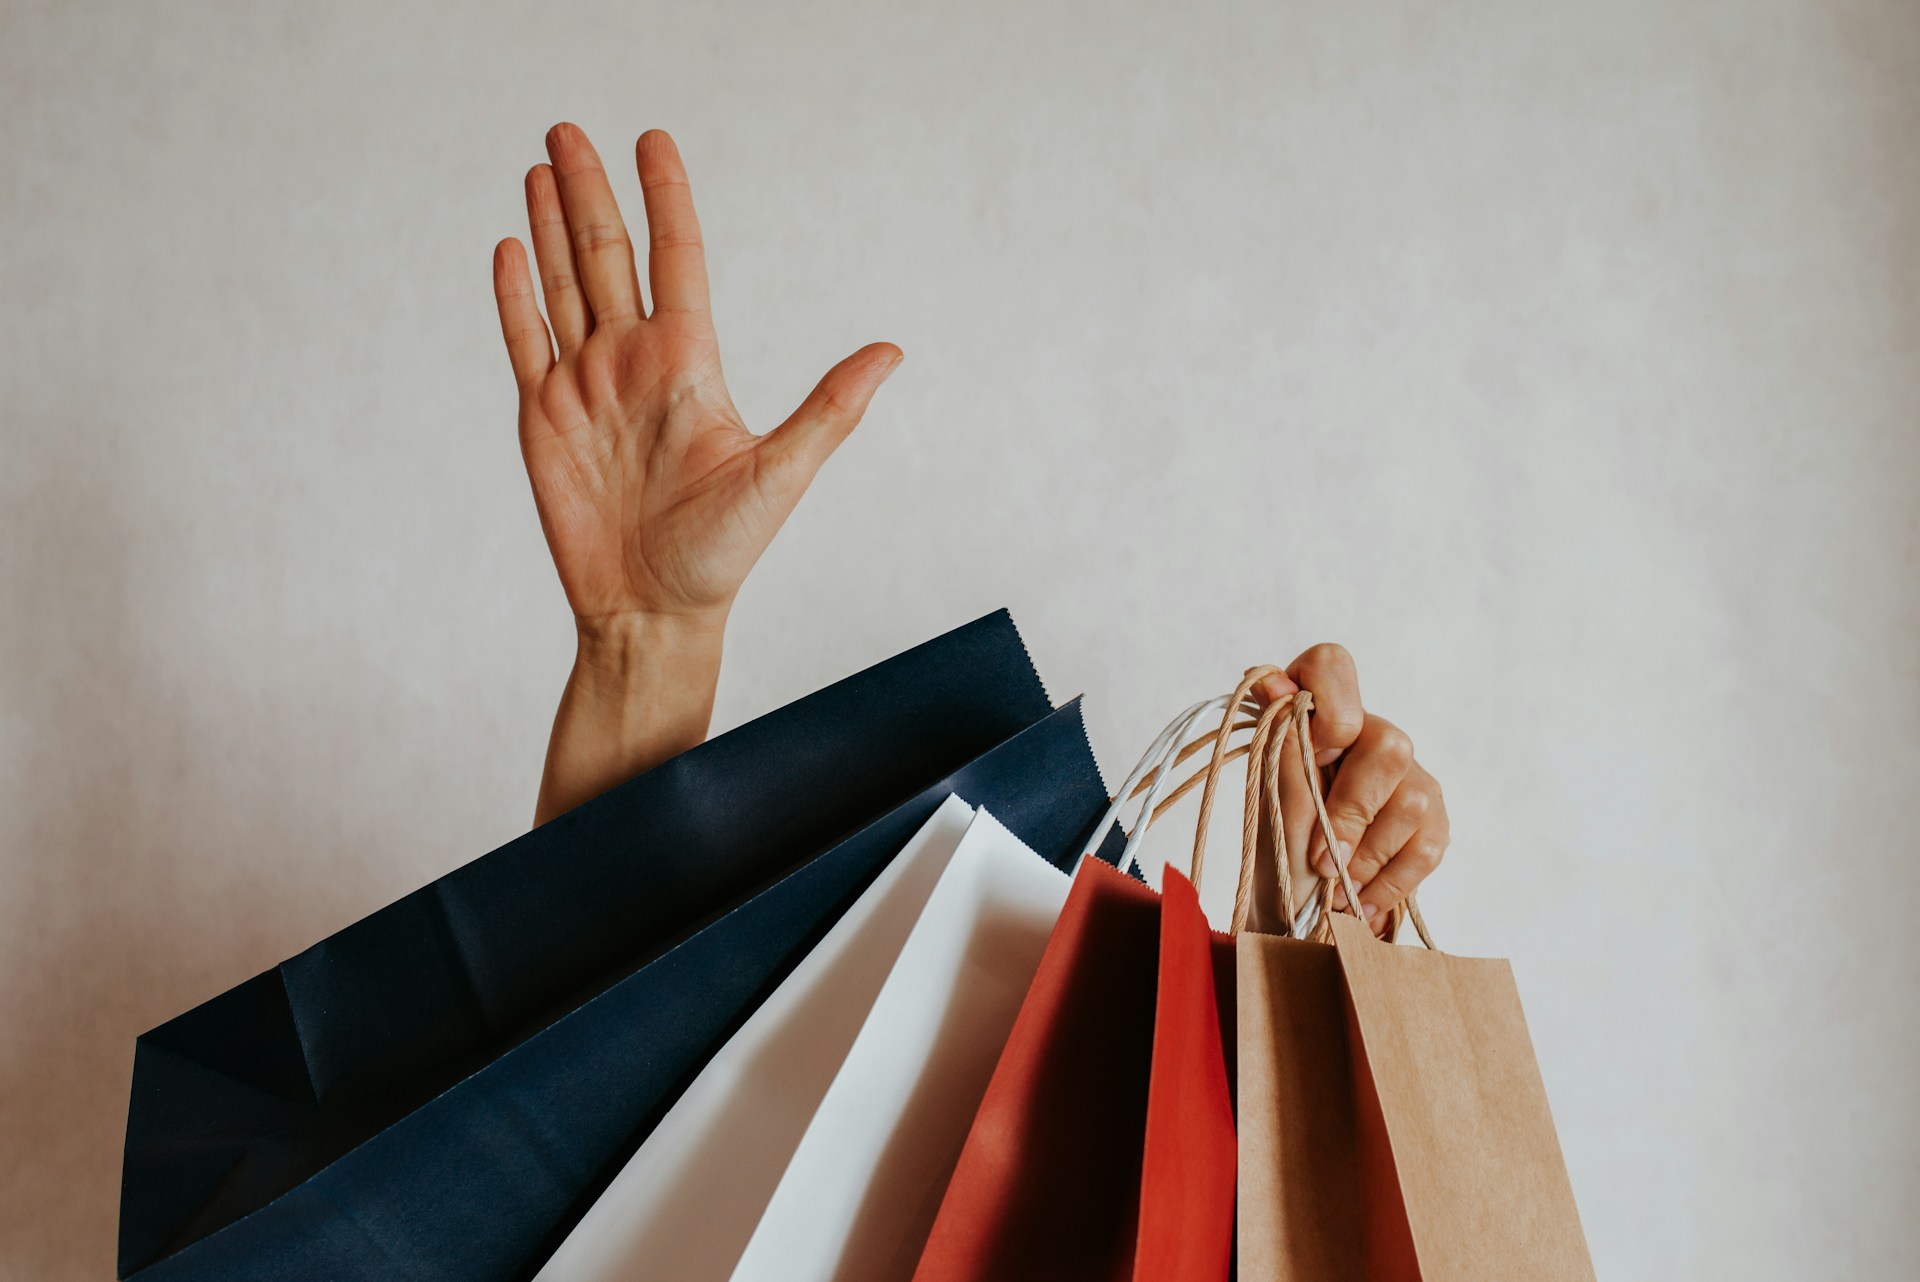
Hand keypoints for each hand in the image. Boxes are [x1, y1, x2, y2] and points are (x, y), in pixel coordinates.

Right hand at [491, 123, 901, 631]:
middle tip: (571, 130)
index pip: (676, 260)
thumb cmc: (720, 554)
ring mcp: (584, 387)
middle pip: (606, 256)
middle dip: (588, 192)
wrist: (651, 612)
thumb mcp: (781, 475)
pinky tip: (510, 246)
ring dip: (549, 227)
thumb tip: (891, 352)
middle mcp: (633, 363)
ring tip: (543, 166)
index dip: (665, 199)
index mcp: (689, 365)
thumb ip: (829, 409)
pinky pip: (525, 341)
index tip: (654, 143)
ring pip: (562, 286)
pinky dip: (515, 295)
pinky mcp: (541, 419)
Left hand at [1252, 645, 1448, 934]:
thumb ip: (1281, 749)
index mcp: (1315, 715)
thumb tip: (1271, 682)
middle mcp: (1367, 734)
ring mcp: (1406, 776)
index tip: (1313, 757)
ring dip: (1367, 857)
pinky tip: (1362, 901)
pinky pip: (1429, 845)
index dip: (1329, 707)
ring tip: (1335, 890)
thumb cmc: (1274, 853)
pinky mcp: (1431, 821)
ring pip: (1413, 799)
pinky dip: (1391, 882)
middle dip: (1352, 812)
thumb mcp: (1268, 805)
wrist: (1291, 919)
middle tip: (1320, 858)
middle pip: (1388, 745)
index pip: (1332, 666)